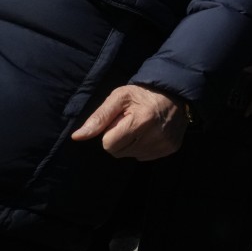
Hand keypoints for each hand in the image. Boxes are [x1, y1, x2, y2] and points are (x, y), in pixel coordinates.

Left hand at [71, 85, 188, 160]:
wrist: (174, 93)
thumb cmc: (142, 94)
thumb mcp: (119, 98)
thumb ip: (98, 117)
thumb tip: (77, 137)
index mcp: (141, 121)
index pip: (109, 144)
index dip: (110, 133)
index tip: (120, 121)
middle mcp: (155, 136)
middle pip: (119, 153)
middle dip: (119, 139)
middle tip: (130, 123)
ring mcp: (165, 144)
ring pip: (132, 155)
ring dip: (132, 144)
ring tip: (142, 127)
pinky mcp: (171, 148)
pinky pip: (146, 157)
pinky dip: (144, 147)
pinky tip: (151, 133)